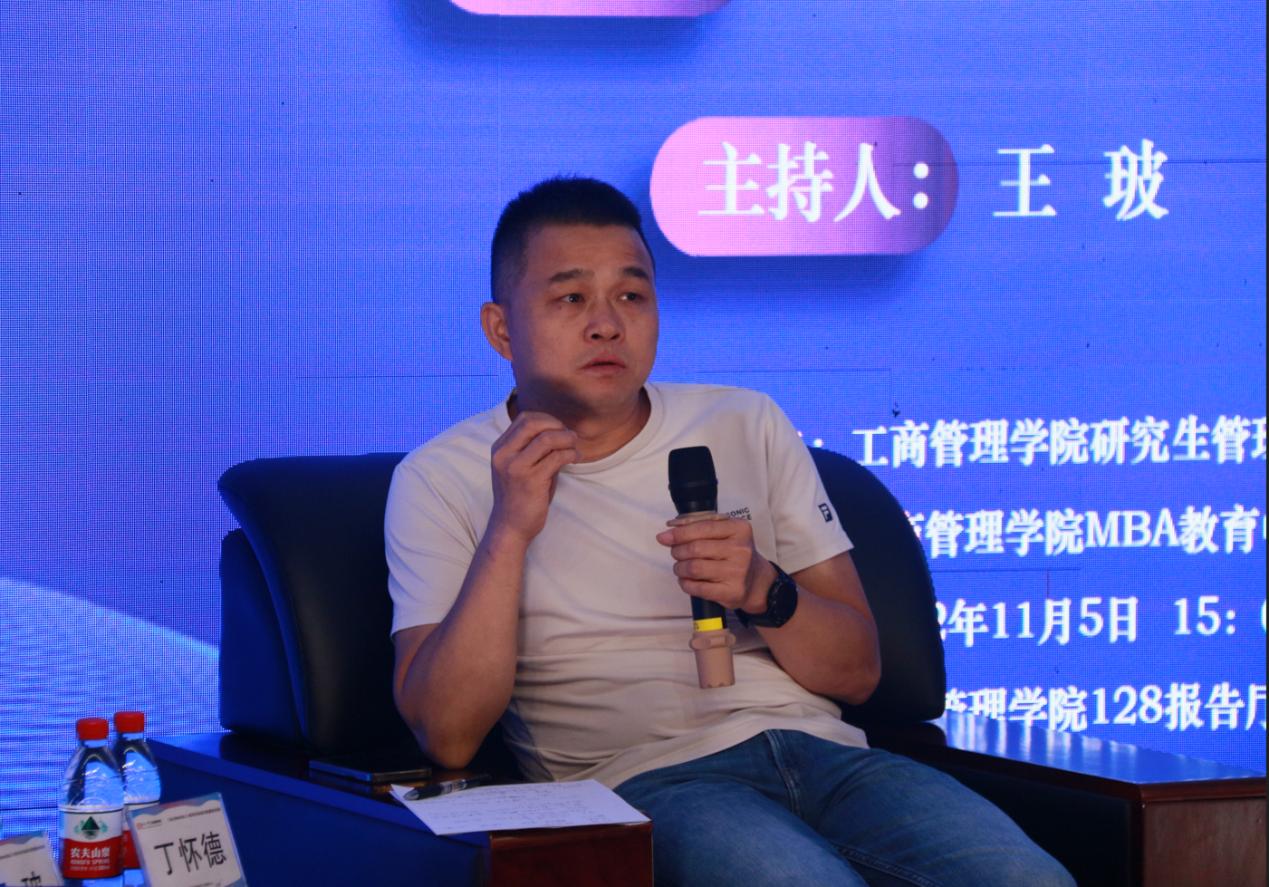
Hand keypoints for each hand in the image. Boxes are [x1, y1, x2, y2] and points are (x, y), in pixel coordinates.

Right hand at [488, 411, 579, 543]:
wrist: (511, 526)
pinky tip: (575, 459)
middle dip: (557, 426)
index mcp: (500, 448)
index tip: (560, 429)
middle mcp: (504, 455)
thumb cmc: (521, 495)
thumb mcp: (522, 465)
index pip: (524, 419)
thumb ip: (534, 447)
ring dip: (567, 439)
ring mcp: (515, 467)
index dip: (547, 419)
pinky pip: (556, 457)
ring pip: (547, 438)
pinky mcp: (530, 480)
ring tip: (575, 447)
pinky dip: (570, 454)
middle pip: (533, 423)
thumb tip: (561, 429)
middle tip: (570, 437)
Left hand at [656, 517, 775, 611]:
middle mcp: (740, 550)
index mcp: (739, 529)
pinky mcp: (731, 592)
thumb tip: (668, 533)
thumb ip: (699, 527)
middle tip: (676, 553)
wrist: (757, 581)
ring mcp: (737, 572)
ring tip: (680, 568)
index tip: (664, 537)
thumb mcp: (725, 533)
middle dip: (678, 551)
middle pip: (695, 548)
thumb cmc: (735, 554)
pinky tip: (686, 580)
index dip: (679, 533)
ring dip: (679, 568)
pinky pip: (698, 588)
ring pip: (694, 568)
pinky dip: (685, 584)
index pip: (702, 528)